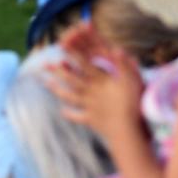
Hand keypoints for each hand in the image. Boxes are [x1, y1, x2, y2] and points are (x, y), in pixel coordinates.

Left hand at [48, 23, 144, 143]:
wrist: (126, 131)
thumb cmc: (132, 103)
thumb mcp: (133, 80)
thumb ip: (124, 64)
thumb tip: (117, 48)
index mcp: (101, 81)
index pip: (85, 65)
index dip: (73, 55)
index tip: (62, 46)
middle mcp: (91, 92)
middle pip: (72, 80)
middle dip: (58, 71)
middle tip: (45, 64)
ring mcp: (89, 107)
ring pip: (70, 96)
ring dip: (57, 90)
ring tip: (47, 83)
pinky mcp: (91, 120)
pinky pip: (78, 117)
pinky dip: (69, 114)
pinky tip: (62, 111)